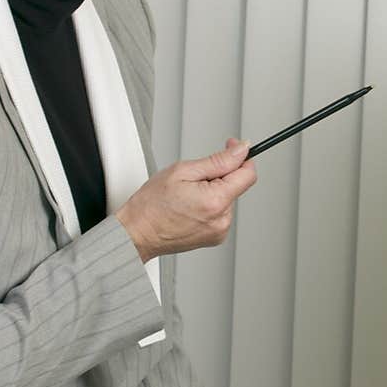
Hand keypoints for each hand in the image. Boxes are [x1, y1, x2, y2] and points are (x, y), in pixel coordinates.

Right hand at [116, 138, 256, 262]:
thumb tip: (241, 151)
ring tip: (187, 196)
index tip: (232, 149)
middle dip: (219, 176)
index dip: (241, 157)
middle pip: (236, 186)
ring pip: (227, 199)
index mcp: (216, 201)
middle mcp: (222, 219)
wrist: (138, 232)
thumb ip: (218, 160)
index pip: (248, 174)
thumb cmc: (152, 205)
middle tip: (193, 179)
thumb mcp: (183, 171)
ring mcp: (219, 231)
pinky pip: (219, 213)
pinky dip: (209, 206)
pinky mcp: (215, 237)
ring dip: (213, 192)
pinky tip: (190, 208)